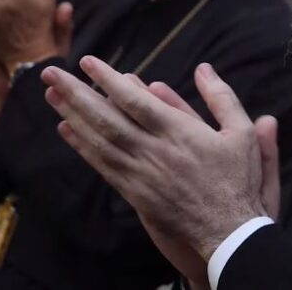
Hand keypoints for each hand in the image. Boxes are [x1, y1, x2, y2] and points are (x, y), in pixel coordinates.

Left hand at [41, 58, 278, 271]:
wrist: (228, 230)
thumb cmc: (236, 179)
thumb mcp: (241, 132)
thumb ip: (221, 98)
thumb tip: (204, 68)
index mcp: (178, 132)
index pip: (134, 101)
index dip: (107, 80)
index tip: (87, 62)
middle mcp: (153, 150)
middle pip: (106, 117)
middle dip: (76, 92)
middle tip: (51, 73)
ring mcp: (140, 173)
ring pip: (99, 140)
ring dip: (72, 115)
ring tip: (51, 95)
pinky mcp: (134, 192)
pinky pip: (102, 165)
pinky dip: (82, 146)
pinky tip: (67, 130)